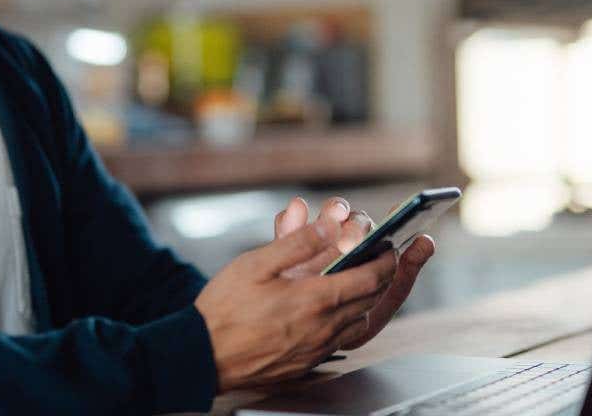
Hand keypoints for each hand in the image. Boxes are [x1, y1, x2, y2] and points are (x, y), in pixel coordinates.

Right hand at [194, 220, 397, 391]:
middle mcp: (324, 328)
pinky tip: (331, 310)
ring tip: (356, 282)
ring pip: (359, 322)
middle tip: (377, 259)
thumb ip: (296, 243)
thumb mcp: (255, 264)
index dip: (385, 259)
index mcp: (315, 300)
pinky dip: (346, 320)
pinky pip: (341, 340)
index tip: (388, 246)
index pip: (371, 277)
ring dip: (364, 300)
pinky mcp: (308, 363)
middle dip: (380, 276)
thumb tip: (328, 227)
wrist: (203, 356)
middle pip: (371, 300)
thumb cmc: (225, 309)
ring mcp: (318, 349)